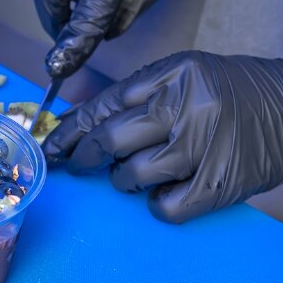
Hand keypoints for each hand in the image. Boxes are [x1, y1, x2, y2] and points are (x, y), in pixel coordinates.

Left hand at [43, 51, 282, 222]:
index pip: (103, 106)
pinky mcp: (219, 185)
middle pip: (109, 140)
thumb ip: (135, 96)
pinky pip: (164, 207)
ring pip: (131, 176)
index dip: (69, 131)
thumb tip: (78, 124)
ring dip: (122, 180)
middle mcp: (185, 107)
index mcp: (172, 75)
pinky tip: (164, 191)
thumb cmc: (230, 92)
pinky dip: (155, 204)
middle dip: (85, 158)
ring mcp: (203, 148)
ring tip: (135, 173)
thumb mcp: (183, 76)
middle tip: (79, 165)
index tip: (51, 148)